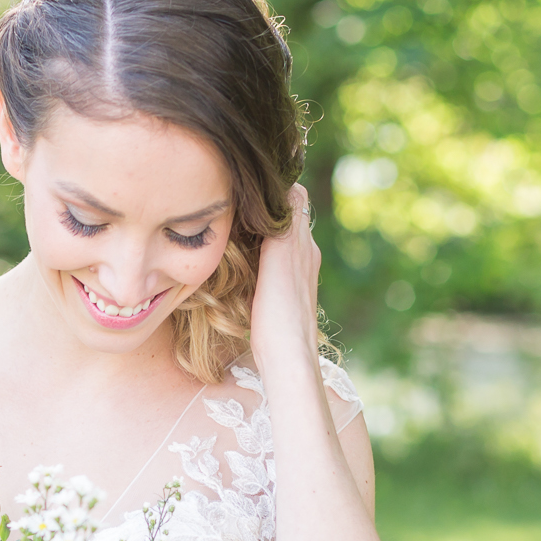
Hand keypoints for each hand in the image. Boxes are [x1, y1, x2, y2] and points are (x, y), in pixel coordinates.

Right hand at [247, 181, 322, 377]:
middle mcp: (304, 257)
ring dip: (261, 231)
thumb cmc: (281, 314)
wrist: (287, 359)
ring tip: (236, 225)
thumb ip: (285, 224)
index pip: (295, 197)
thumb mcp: (282, 259)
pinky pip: (273, 262)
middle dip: (265, 206)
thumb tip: (289, 187)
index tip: (250, 181)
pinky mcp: (284, 296)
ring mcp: (296, 277)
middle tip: (236, 200)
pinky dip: (260, 254)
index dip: (275, 185)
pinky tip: (243, 262)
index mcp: (304, 244)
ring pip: (279, 241)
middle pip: (286, 217)